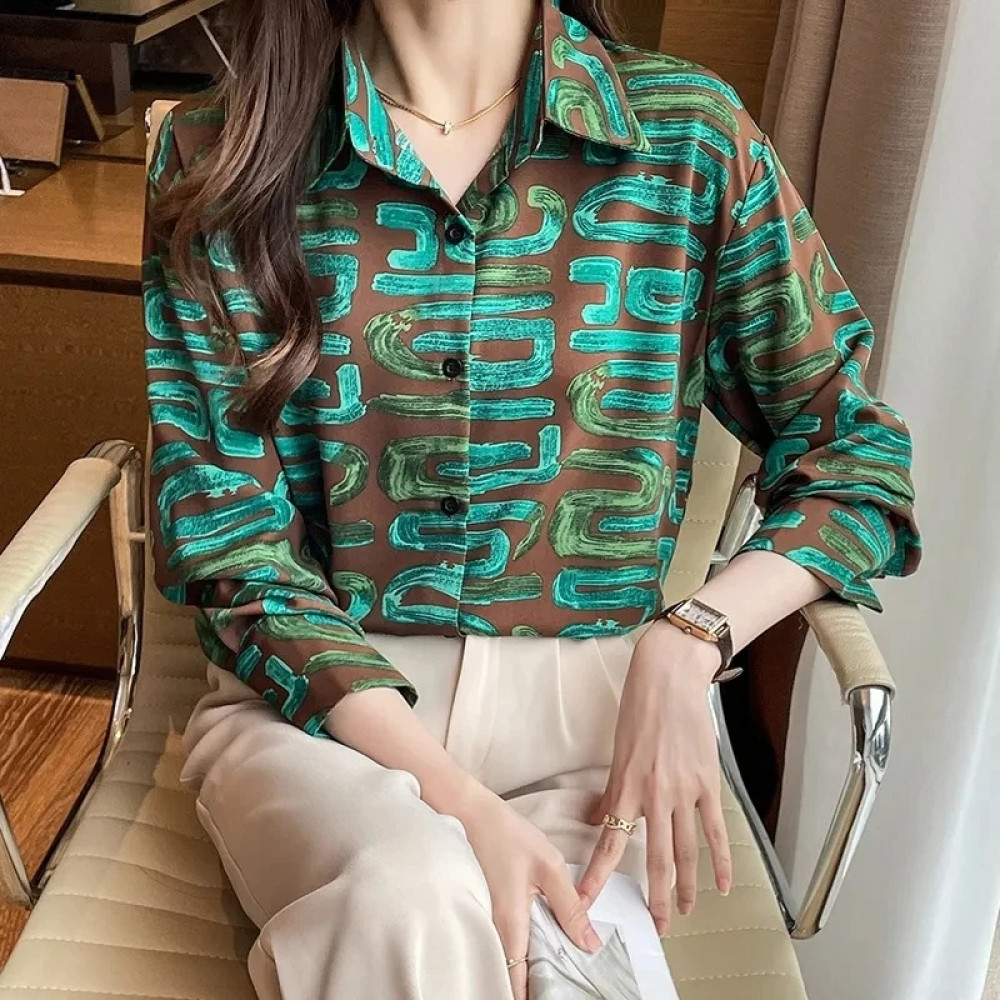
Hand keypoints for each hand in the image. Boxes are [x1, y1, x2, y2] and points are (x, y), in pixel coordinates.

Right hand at [454, 783, 601, 999]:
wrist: (468, 811)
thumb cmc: (505, 833)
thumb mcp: (548, 865)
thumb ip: (570, 907)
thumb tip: (590, 943)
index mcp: (509, 923)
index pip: (517, 981)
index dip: (532, 998)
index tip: (555, 997)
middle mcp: (491, 929)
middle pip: (511, 976)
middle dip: (533, 987)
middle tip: (562, 985)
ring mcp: (484, 921)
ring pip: (506, 960)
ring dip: (527, 970)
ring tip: (555, 971)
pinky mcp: (484, 910)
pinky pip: (502, 942)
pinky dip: (519, 950)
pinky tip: (539, 944)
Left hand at [577, 621, 731, 935]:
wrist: (670, 677)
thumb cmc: (639, 708)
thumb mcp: (618, 749)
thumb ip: (612, 789)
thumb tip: (601, 819)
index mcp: (625, 785)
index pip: (609, 842)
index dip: (597, 875)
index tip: (586, 901)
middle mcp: (653, 794)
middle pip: (655, 858)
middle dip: (654, 896)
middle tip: (654, 926)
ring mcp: (684, 790)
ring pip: (686, 851)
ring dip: (686, 886)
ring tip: (683, 912)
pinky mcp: (708, 783)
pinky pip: (715, 830)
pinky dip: (722, 860)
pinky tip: (721, 884)